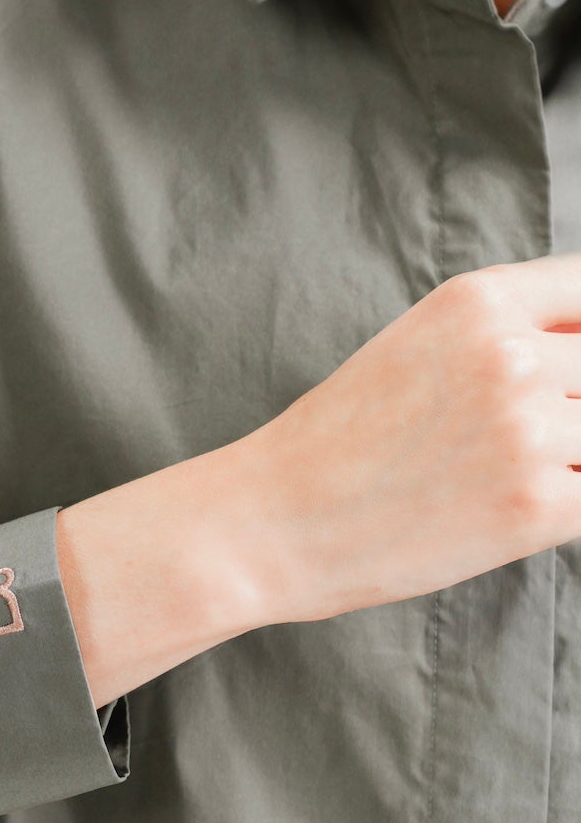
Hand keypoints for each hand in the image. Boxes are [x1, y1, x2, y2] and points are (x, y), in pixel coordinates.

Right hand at [235, 255, 580, 624]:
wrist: (273, 521)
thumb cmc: (340, 443)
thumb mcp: (419, 347)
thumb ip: (511, 334)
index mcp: (480, 300)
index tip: (566, 377)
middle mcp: (511, 353)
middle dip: (574, 407)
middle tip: (504, 442)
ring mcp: (529, 429)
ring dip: (572, 460)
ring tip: (502, 479)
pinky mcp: (537, 507)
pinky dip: (570, 507)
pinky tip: (516, 515)